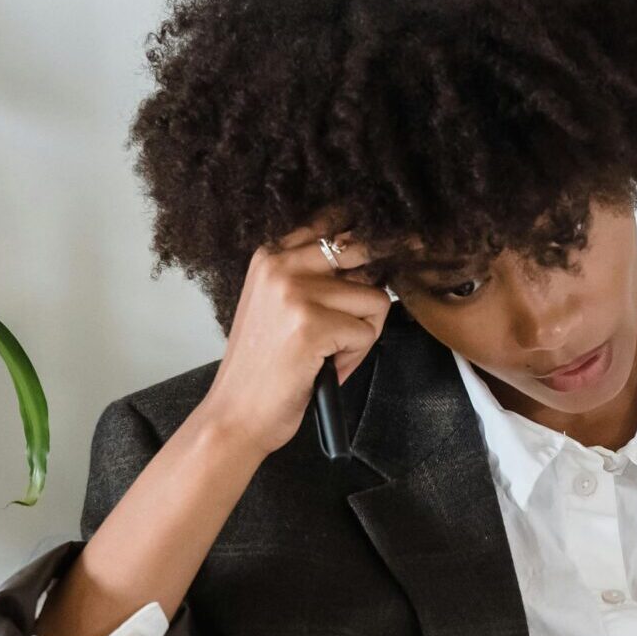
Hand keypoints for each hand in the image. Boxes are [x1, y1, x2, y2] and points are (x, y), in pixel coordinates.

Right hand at [196, 207, 396, 458]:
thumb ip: (316, 279)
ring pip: (374, 297)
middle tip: (399, 272)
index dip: (364, 235)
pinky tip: (327, 368)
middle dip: (384, 269)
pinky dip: (356, 356)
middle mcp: (280, 263)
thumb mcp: (280, 306)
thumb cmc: (266, 366)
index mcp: (270, 254)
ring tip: (331, 354)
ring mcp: (295, 291)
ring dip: (363, 332)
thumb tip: (375, 262)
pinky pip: (367, 332)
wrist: (237, 413)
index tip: (390, 240)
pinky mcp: (311, 324)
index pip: (331, 221)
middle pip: (362, 247)